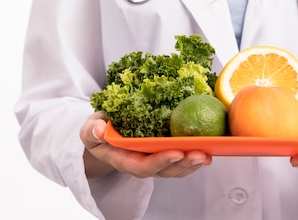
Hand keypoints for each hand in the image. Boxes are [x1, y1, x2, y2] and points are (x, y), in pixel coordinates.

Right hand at [80, 111, 211, 178]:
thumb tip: (98, 128)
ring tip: (208, 155)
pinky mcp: (163, 155)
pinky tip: (208, 151)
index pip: (142, 166)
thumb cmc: (98, 131)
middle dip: (183, 164)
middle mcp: (140, 163)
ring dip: (192, 163)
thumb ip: (92, 131)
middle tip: (200, 154)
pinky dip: (194, 157)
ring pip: (175, 168)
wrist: (102, 135)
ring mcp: (153, 161)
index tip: (176, 152)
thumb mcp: (89, 129)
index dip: (160, 161)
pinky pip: (180, 160)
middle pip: (164, 170)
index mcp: (123, 159)